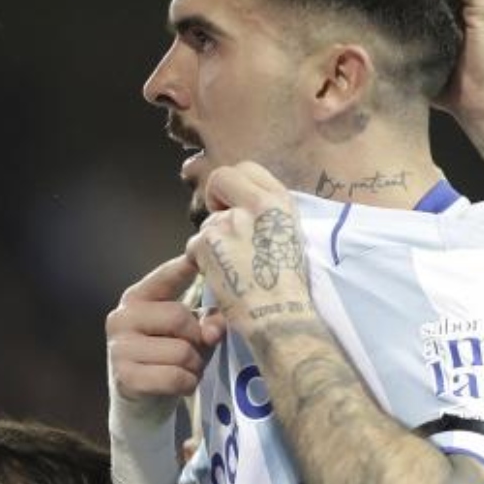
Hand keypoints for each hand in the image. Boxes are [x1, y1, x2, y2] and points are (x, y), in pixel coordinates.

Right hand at [106, 254, 222, 407]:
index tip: (197, 251)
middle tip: (195, 352)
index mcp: (138, 298)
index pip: (166, 276)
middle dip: (197, 339)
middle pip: (179, 317)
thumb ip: (208, 321)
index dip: (185, 265)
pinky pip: (175, 377)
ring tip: (186, 370)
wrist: (141, 403)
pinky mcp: (126, 376)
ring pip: (181, 352)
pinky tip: (181, 385)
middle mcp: (123, 317)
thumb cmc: (168, 359)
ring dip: (194, 366)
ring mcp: (119, 347)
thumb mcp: (191, 334)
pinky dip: (187, 384)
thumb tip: (213, 330)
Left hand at [185, 163, 312, 335]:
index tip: (234, 202)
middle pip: (219, 179)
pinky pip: (194, 247)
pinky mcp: (209, 242)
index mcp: (280, 202)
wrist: (280, 315)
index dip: (234, 184)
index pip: (246, 168)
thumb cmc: (288, 287)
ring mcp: (230, 221)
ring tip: (232, 268)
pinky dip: (202, 262)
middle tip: (222, 226)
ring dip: (212, 242)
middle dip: (215, 198)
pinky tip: (221, 278)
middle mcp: (256, 204)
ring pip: (206, 222)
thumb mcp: (290, 236)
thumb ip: (266, 215)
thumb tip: (242, 208)